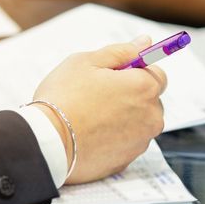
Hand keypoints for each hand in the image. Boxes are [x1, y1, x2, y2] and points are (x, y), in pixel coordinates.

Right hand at [33, 37, 166, 183]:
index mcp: (145, 88)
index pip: (157, 74)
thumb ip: (121, 51)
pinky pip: (126, 143)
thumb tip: (145, 42)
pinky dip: (114, 138)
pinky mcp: (127, 161)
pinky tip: (91, 135)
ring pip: (139, 123)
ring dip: (123, 118)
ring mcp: (140, 142)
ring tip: (91, 117)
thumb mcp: (87, 62)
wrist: (47, 143)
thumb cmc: (64, 98)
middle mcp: (151, 116)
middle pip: (150, 100)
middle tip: (97, 95)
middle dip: (131, 96)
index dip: (135, 72)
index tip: (114, 75)